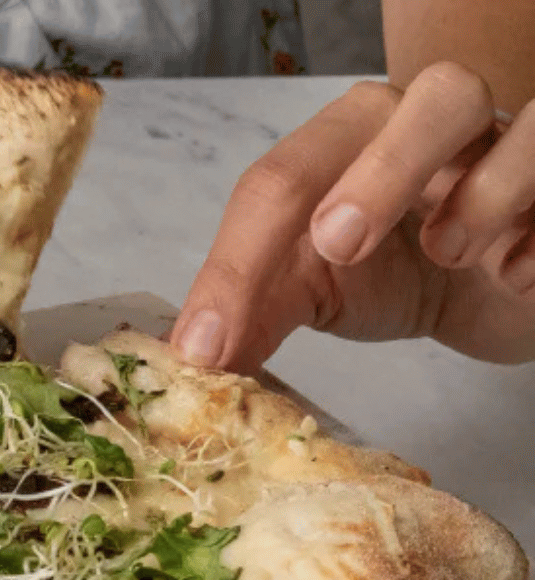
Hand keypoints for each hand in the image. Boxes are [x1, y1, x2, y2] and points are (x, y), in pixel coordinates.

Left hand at [171, 62, 534, 371]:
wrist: (486, 291)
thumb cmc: (395, 272)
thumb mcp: (313, 291)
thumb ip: (255, 312)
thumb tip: (193, 362)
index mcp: (350, 141)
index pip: (285, 178)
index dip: (237, 262)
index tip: (206, 346)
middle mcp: (433, 126)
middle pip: (423, 102)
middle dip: (379, 172)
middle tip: (336, 246)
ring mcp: (512, 150)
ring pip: (524, 124)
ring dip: (482, 194)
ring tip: (447, 254)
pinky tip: (512, 278)